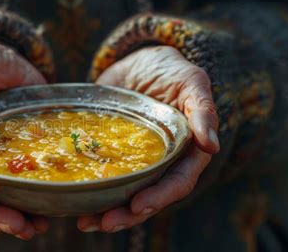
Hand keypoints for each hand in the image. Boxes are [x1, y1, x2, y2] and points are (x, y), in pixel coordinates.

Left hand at [78, 46, 219, 231]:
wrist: (139, 63)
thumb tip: (211, 146)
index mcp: (186, 151)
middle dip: (128, 214)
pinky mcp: (114, 157)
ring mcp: (137, 162)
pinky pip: (105, 179)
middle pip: (149, 196)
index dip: (160, 196)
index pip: (177, 181)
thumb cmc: (171, 70)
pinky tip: (76, 204)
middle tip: (104, 223)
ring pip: (126, 194)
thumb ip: (202, 110)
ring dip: (108, 212)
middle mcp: (162, 163)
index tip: (138, 206)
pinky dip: (93, 193)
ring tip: (85, 223)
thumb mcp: (191, 82)